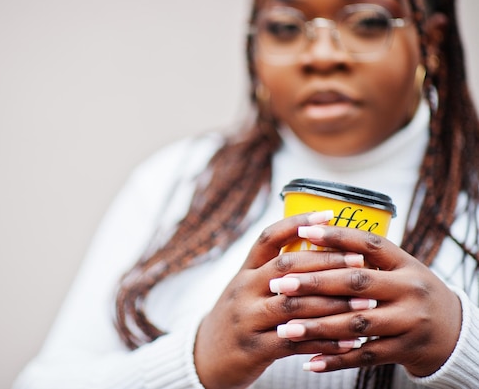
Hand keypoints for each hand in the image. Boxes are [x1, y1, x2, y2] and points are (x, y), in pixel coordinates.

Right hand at [194, 212, 368, 388]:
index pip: (268, 238)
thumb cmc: (237, 319)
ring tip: (366, 303)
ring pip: (295, 305)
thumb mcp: (245, 290)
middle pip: (286, 267)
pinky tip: (350, 341)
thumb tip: (317, 249)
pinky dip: (325, 341)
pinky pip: (295, 343)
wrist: (205, 359)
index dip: (297, 223)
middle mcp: (243, 290)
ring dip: (335, 304)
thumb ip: (272, 272)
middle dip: (327, 263)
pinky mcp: (255, 348)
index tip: (328, 213)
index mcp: (244, 272)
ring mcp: (247, 319)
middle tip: (360, 262)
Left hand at [275, 224, 461, 377]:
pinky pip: (364, 356)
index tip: (302, 231)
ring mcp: (410, 321)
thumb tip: (310, 234)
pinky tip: (309, 361)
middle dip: (314, 283)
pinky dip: (335, 359)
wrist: (452, 331)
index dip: (335, 236)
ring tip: (285, 328)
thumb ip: (362, 257)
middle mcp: (410, 289)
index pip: (368, 243)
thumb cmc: (408, 292)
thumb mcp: (397, 269)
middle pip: (356, 283)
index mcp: (405, 263)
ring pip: (356, 323)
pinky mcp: (404, 350)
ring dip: (317, 327)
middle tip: (279, 285)